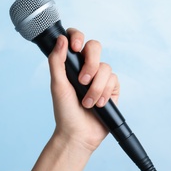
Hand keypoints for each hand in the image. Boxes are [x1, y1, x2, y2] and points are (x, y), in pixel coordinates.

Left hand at [49, 28, 119, 151]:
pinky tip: (98, 105)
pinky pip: (114, 80)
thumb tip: (61, 38)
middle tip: (81, 81)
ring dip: (96, 87)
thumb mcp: (57, 85)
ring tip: (87, 102)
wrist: (78, 133)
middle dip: (90, 64)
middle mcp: (86, 67)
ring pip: (105, 67)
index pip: (76, 39)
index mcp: (70, 64)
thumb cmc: (64, 110)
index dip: (78, 37)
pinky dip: (105, 93)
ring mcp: (99, 78)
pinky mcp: (112, 89)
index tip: (75, 47)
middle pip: (95, 47)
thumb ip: (56, 61)